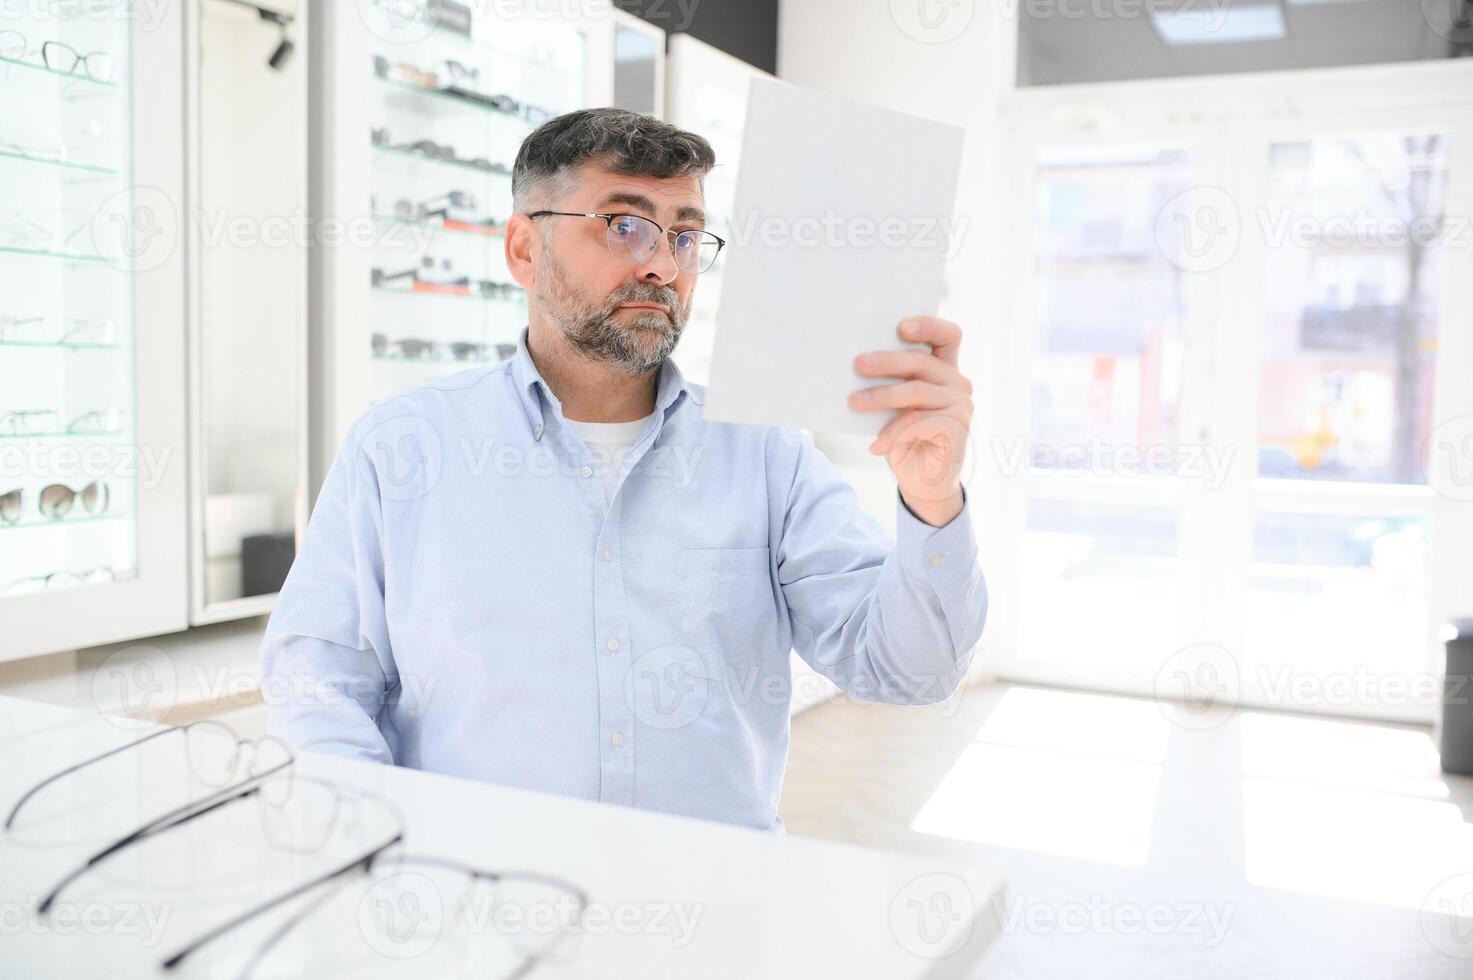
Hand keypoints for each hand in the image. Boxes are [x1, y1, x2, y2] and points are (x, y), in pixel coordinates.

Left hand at [849, 317, 971, 526]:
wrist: (923, 481)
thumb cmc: (903, 436)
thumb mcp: (894, 405)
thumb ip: (889, 382)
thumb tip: (855, 364)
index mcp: (943, 368)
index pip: (947, 335)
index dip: (928, 325)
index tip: (900, 327)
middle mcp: (957, 382)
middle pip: (922, 361)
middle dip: (887, 361)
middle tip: (858, 364)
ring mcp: (961, 406)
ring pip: (918, 392)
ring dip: (882, 396)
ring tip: (855, 402)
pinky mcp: (957, 429)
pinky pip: (920, 424)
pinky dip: (893, 433)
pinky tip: (876, 446)